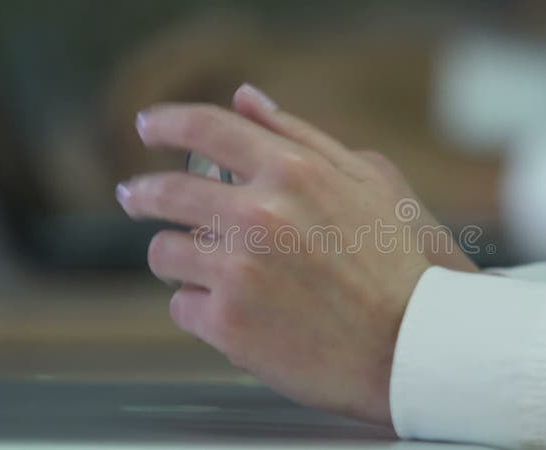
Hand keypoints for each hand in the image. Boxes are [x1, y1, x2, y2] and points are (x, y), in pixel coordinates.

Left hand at [117, 84, 433, 424]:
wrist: (409, 348)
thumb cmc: (395, 263)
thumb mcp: (368, 182)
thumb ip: (302, 136)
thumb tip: (247, 98)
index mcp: (293, 172)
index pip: (208, 128)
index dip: (168, 123)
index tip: (148, 127)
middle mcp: (259, 215)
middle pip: (166, 192)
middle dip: (143, 193)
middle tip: (135, 197)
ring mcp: (238, 271)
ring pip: (165, 252)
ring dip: (180, 258)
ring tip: (210, 271)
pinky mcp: (227, 324)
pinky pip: (181, 305)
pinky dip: (200, 307)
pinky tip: (235, 312)